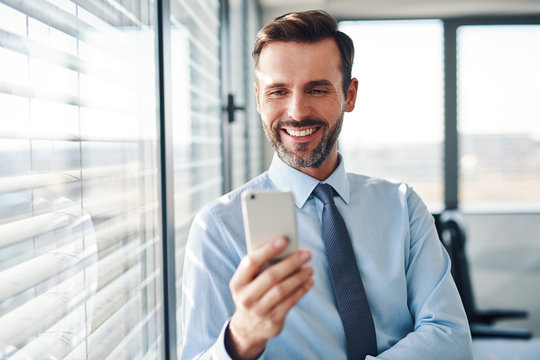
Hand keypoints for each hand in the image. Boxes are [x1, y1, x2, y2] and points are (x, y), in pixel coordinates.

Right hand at [225, 237, 313, 359]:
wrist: (247, 328)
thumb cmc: (252, 294)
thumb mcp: (248, 283)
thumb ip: (260, 268)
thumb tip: (286, 249)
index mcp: (237, 283)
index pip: (251, 262)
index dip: (267, 250)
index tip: (284, 240)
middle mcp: (245, 298)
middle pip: (271, 276)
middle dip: (291, 263)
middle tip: (306, 253)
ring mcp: (259, 311)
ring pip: (282, 290)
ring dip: (299, 277)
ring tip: (309, 268)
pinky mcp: (272, 321)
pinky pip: (290, 302)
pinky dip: (302, 290)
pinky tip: (309, 281)